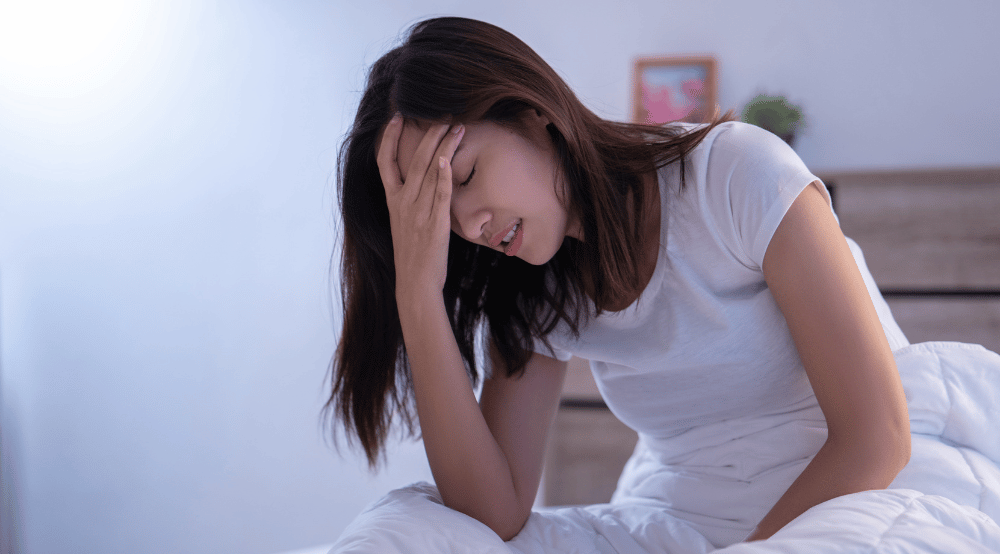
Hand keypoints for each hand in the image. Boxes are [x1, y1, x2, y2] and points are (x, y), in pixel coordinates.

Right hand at [376, 114, 464, 298]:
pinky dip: (444, 176)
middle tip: (442, 114)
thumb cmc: (413, 254)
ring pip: (430, 171)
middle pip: (414, 159)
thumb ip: (409, 201)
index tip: (397, 117)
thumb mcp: (404, 223)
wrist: (415, 281)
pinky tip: (449, 159)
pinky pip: (440, 194)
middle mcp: (403, 202)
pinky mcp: (435, 223)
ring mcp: (418, 212)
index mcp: (393, 201)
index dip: (390, 137)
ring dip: (444, 146)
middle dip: (429, 134)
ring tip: (457, 127)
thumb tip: (422, 183)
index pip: (385, 161)